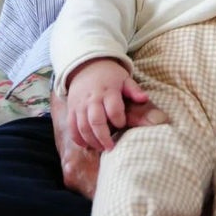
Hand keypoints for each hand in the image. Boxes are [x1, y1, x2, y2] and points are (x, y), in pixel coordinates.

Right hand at [50, 87, 169, 198]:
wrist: (86, 67)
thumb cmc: (110, 76)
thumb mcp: (124, 78)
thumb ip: (134, 90)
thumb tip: (144, 99)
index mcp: (108, 91)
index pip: (113, 109)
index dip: (119, 120)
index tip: (122, 124)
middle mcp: (92, 99)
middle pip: (96, 121)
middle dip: (103, 137)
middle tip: (111, 148)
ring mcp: (80, 105)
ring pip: (82, 127)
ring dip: (91, 140)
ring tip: (101, 148)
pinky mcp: (71, 110)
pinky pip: (72, 127)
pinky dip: (77, 138)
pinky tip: (86, 145)